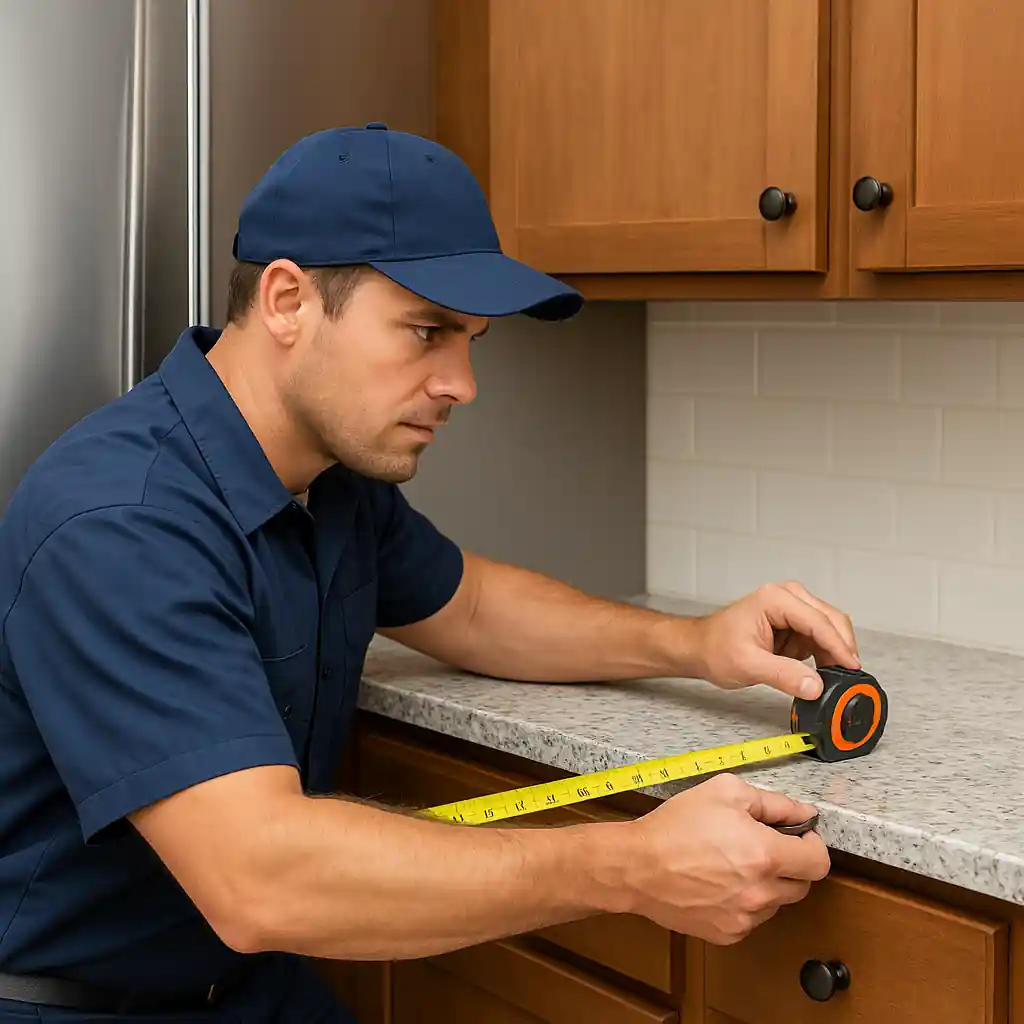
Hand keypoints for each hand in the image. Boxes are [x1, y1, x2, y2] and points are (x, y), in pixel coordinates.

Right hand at [617, 774, 829, 943]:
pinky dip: (744, 901)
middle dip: (790, 864)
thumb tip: (803, 813)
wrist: (637, 866)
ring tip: (733, 863)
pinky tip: (718, 882)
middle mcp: (761, 892)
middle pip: (802, 885)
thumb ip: (773, 802)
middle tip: (763, 846)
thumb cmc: (676, 825)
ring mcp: (745, 917)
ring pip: (777, 902)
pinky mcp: (728, 933)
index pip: (818, 862)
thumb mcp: (724, 792)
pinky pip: (752, 918)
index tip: (797, 836)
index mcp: (765, 855)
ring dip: (767, 884)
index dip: (812, 845)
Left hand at [693, 580, 859, 698]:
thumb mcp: (748, 665)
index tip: (852, 668)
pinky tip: (810, 670)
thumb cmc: (715, 649)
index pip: (818, 622)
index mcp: (775, 599)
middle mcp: (787, 597)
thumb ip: (783, 675)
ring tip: (823, 677)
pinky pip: (818, 638)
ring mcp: (792, 608)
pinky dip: (821, 654)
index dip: (838, 646)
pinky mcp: (793, 623)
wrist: (699, 648)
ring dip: (830, 653)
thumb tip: (816, 687)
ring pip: (829, 629)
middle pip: (830, 620)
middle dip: (840, 648)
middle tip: (846, 677)